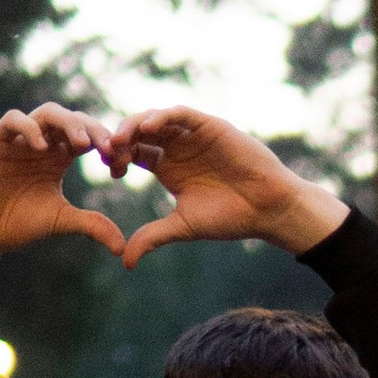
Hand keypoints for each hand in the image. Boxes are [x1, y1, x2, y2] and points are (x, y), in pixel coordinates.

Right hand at [0, 105, 126, 293]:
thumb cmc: (20, 223)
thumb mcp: (62, 221)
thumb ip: (92, 225)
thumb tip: (122, 247)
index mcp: (60, 157)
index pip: (90, 137)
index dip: (108, 145)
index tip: (120, 166)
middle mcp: (43, 143)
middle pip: (74, 119)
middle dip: (94, 130)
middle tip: (108, 149)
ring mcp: (20, 140)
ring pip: (47, 112)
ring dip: (68, 123)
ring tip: (81, 144)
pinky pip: (13, 119)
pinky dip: (29, 127)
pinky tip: (43, 148)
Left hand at [104, 109, 342, 265]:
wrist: (267, 208)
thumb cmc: (230, 217)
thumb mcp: (183, 226)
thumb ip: (153, 237)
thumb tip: (125, 262)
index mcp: (168, 167)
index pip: (134, 153)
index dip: (119, 157)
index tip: (111, 170)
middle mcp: (178, 147)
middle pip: (139, 133)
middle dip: (121, 139)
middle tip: (110, 151)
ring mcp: (192, 135)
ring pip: (156, 119)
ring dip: (136, 124)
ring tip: (123, 138)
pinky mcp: (209, 126)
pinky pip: (181, 114)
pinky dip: (163, 117)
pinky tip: (149, 128)